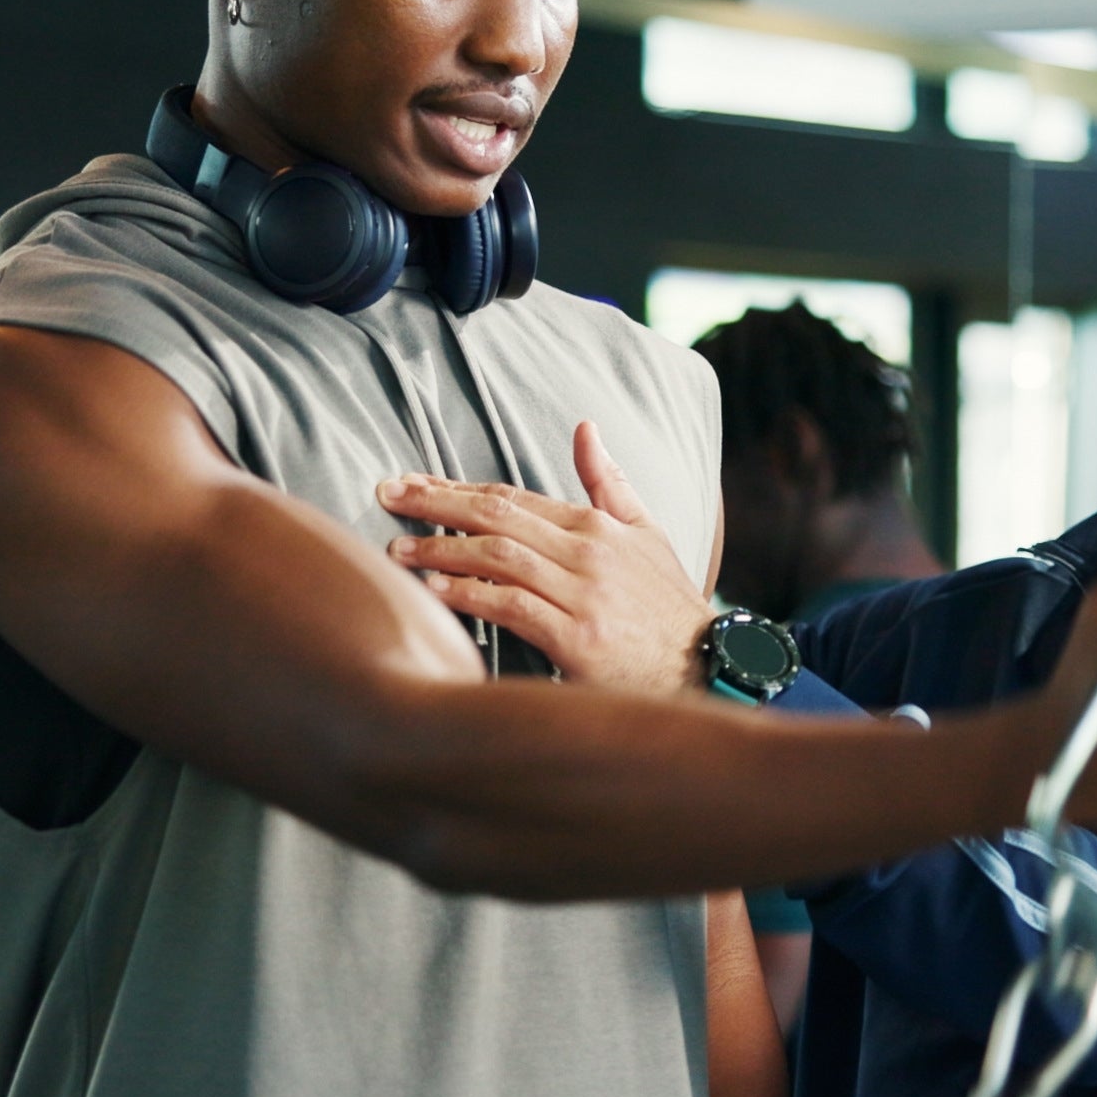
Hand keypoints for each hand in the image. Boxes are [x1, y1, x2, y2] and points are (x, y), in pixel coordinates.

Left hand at [376, 423, 718, 695]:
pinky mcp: (579, 638)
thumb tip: (585, 427)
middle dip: (434, 503)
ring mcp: (583, 593)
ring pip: (498, 556)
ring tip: (396, 550)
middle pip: (496, 515)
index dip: (456, 487)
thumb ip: (608, 483)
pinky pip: (512, 606)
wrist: (710, 669)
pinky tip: (434, 592)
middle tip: (386, 496)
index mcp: (596, 524)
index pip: (512, 496)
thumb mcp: (647, 533)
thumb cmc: (669, 607)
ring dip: (441, 550)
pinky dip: (469, 595)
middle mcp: (587, 551)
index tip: (411, 483)